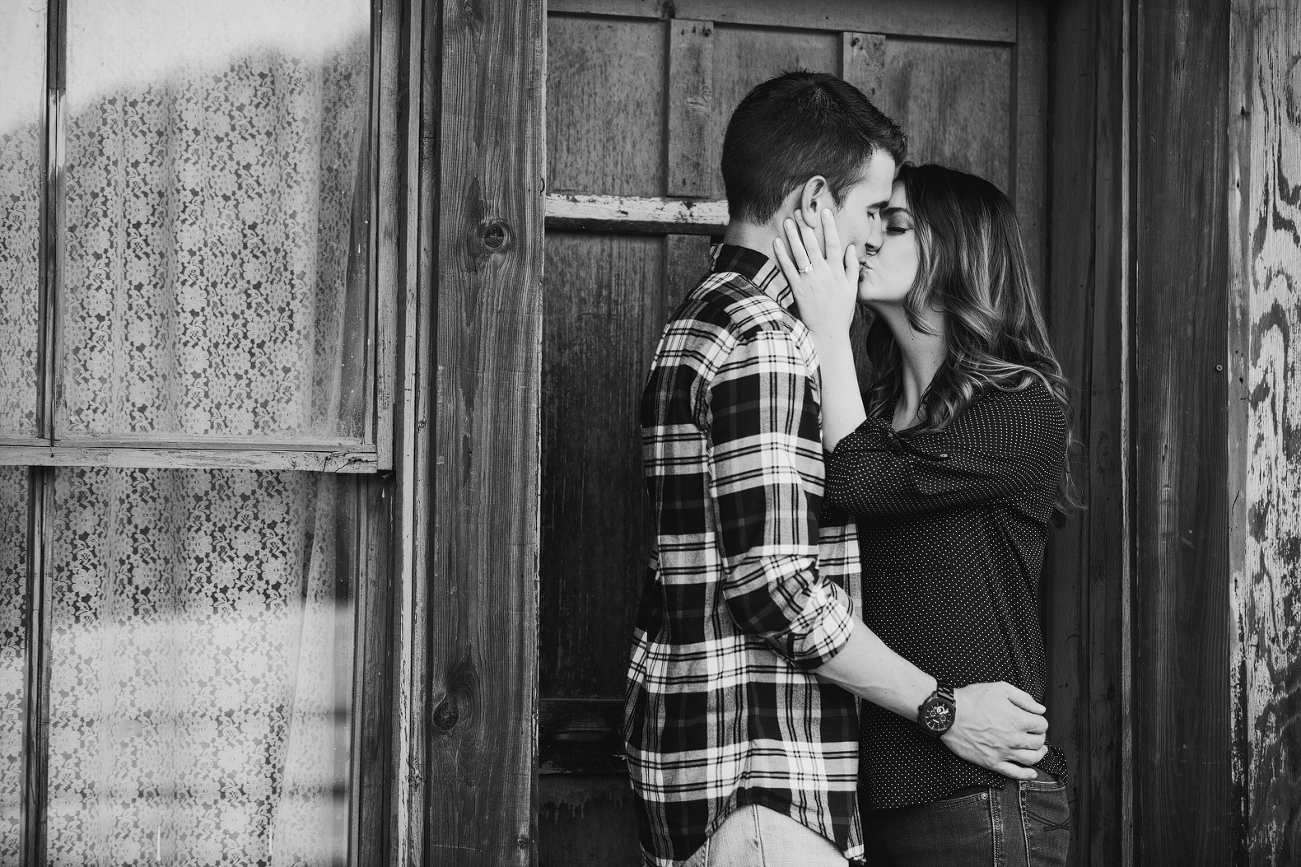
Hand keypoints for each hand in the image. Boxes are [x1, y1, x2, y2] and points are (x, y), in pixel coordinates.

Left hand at [772, 208, 858, 339]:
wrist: (828, 333)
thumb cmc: (841, 312)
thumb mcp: (852, 289)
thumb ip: (852, 267)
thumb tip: (851, 248)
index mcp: (838, 272)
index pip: (834, 244)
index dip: (829, 227)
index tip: (825, 212)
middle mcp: (823, 274)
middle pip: (814, 245)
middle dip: (807, 227)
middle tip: (800, 211)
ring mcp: (810, 281)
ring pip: (800, 254)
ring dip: (793, 236)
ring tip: (787, 222)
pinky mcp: (797, 290)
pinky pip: (788, 269)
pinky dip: (782, 255)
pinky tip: (777, 243)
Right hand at [939, 682, 1048, 779]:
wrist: (949, 714)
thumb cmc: (972, 700)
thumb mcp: (1000, 689)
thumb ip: (1024, 698)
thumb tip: (1040, 709)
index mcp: (1018, 720)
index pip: (1041, 725)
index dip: (1040, 720)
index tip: (1035, 719)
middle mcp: (1014, 739)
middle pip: (1038, 742)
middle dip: (1040, 736)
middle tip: (1035, 732)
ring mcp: (1003, 752)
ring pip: (1031, 759)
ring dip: (1039, 754)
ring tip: (1039, 749)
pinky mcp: (992, 762)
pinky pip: (1014, 773)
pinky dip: (1026, 775)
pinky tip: (1032, 773)